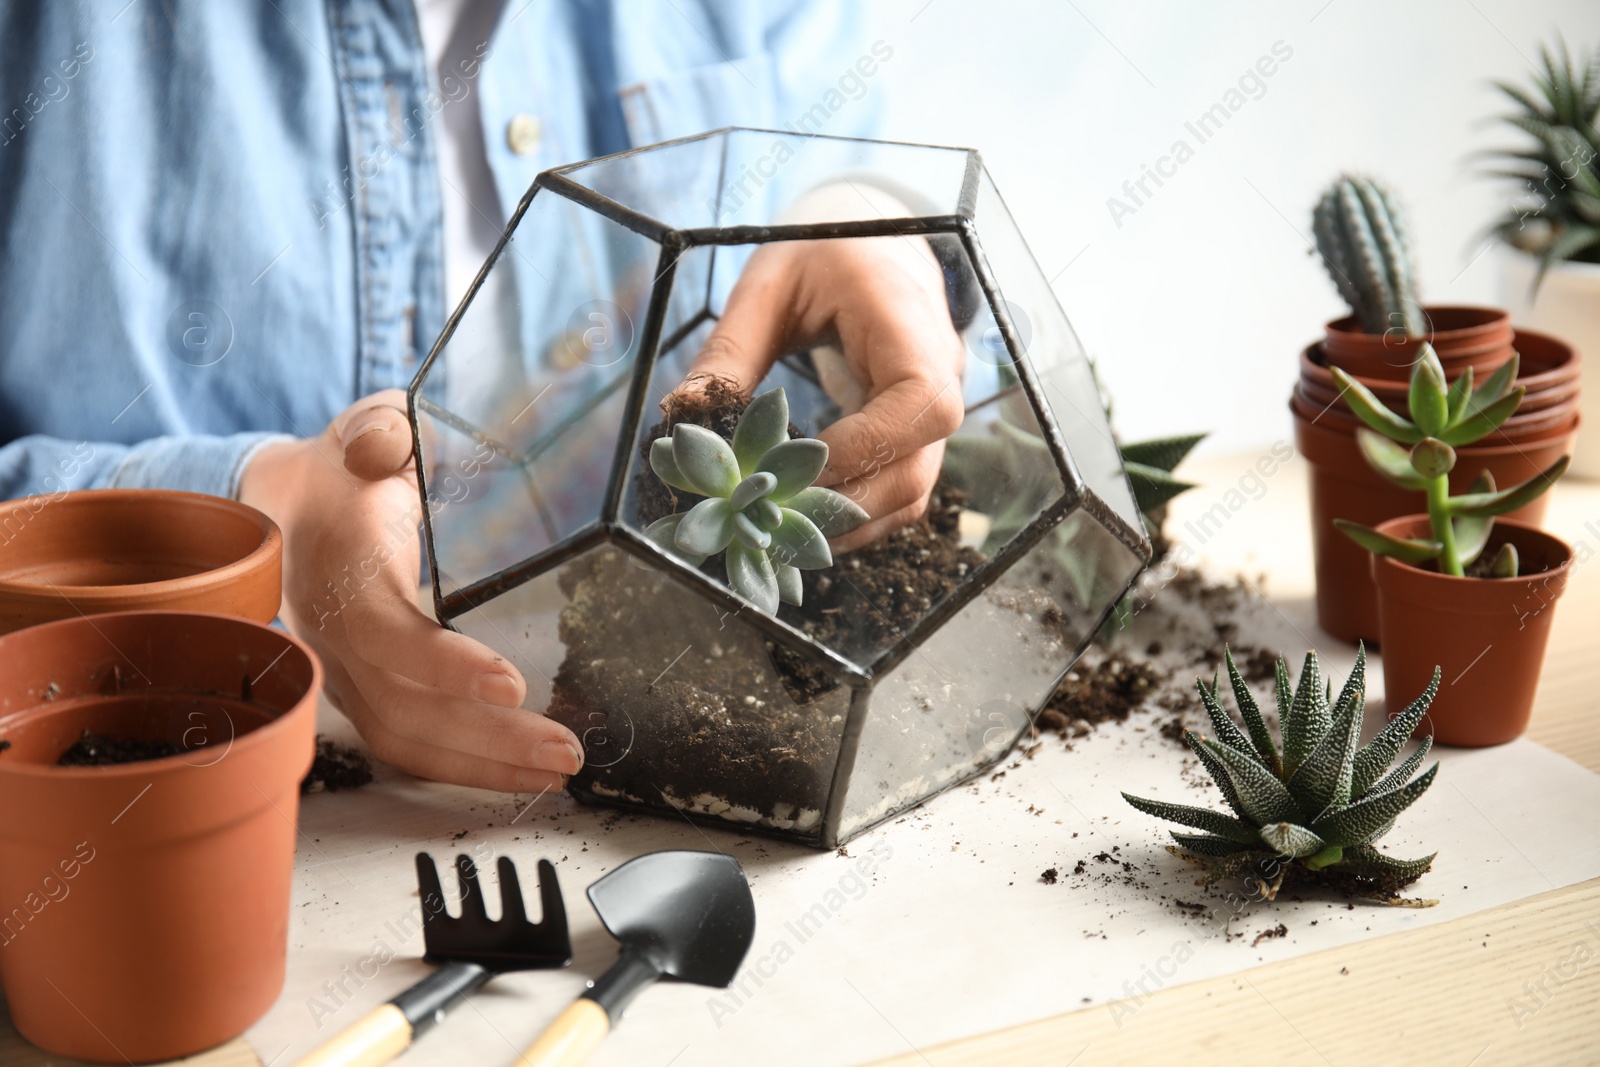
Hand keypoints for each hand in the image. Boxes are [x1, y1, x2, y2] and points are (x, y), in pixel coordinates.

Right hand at [239, 391, 581, 791]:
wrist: (289, 502)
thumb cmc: (349, 464)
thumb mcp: (369, 428)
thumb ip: (382, 431)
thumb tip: (385, 446)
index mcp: (339, 568)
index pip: (386, 634)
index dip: (443, 665)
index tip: (511, 683)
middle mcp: (333, 633)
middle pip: (403, 707)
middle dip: (487, 739)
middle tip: (565, 751)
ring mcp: (342, 671)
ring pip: (402, 739)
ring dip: (481, 765)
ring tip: (557, 772)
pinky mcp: (360, 690)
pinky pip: (404, 743)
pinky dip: (459, 765)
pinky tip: (518, 773)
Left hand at [681, 235, 964, 551]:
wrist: (870, 242)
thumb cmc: (821, 252)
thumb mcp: (767, 287)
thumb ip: (730, 350)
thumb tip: (680, 413)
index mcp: (910, 325)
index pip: (922, 406)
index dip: (865, 449)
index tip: (794, 466)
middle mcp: (939, 374)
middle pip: (918, 468)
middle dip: (844, 503)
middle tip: (770, 516)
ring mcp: (934, 409)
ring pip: (911, 491)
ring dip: (849, 521)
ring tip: (781, 527)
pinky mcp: (916, 433)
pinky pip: (898, 489)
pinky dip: (855, 513)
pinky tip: (803, 516)